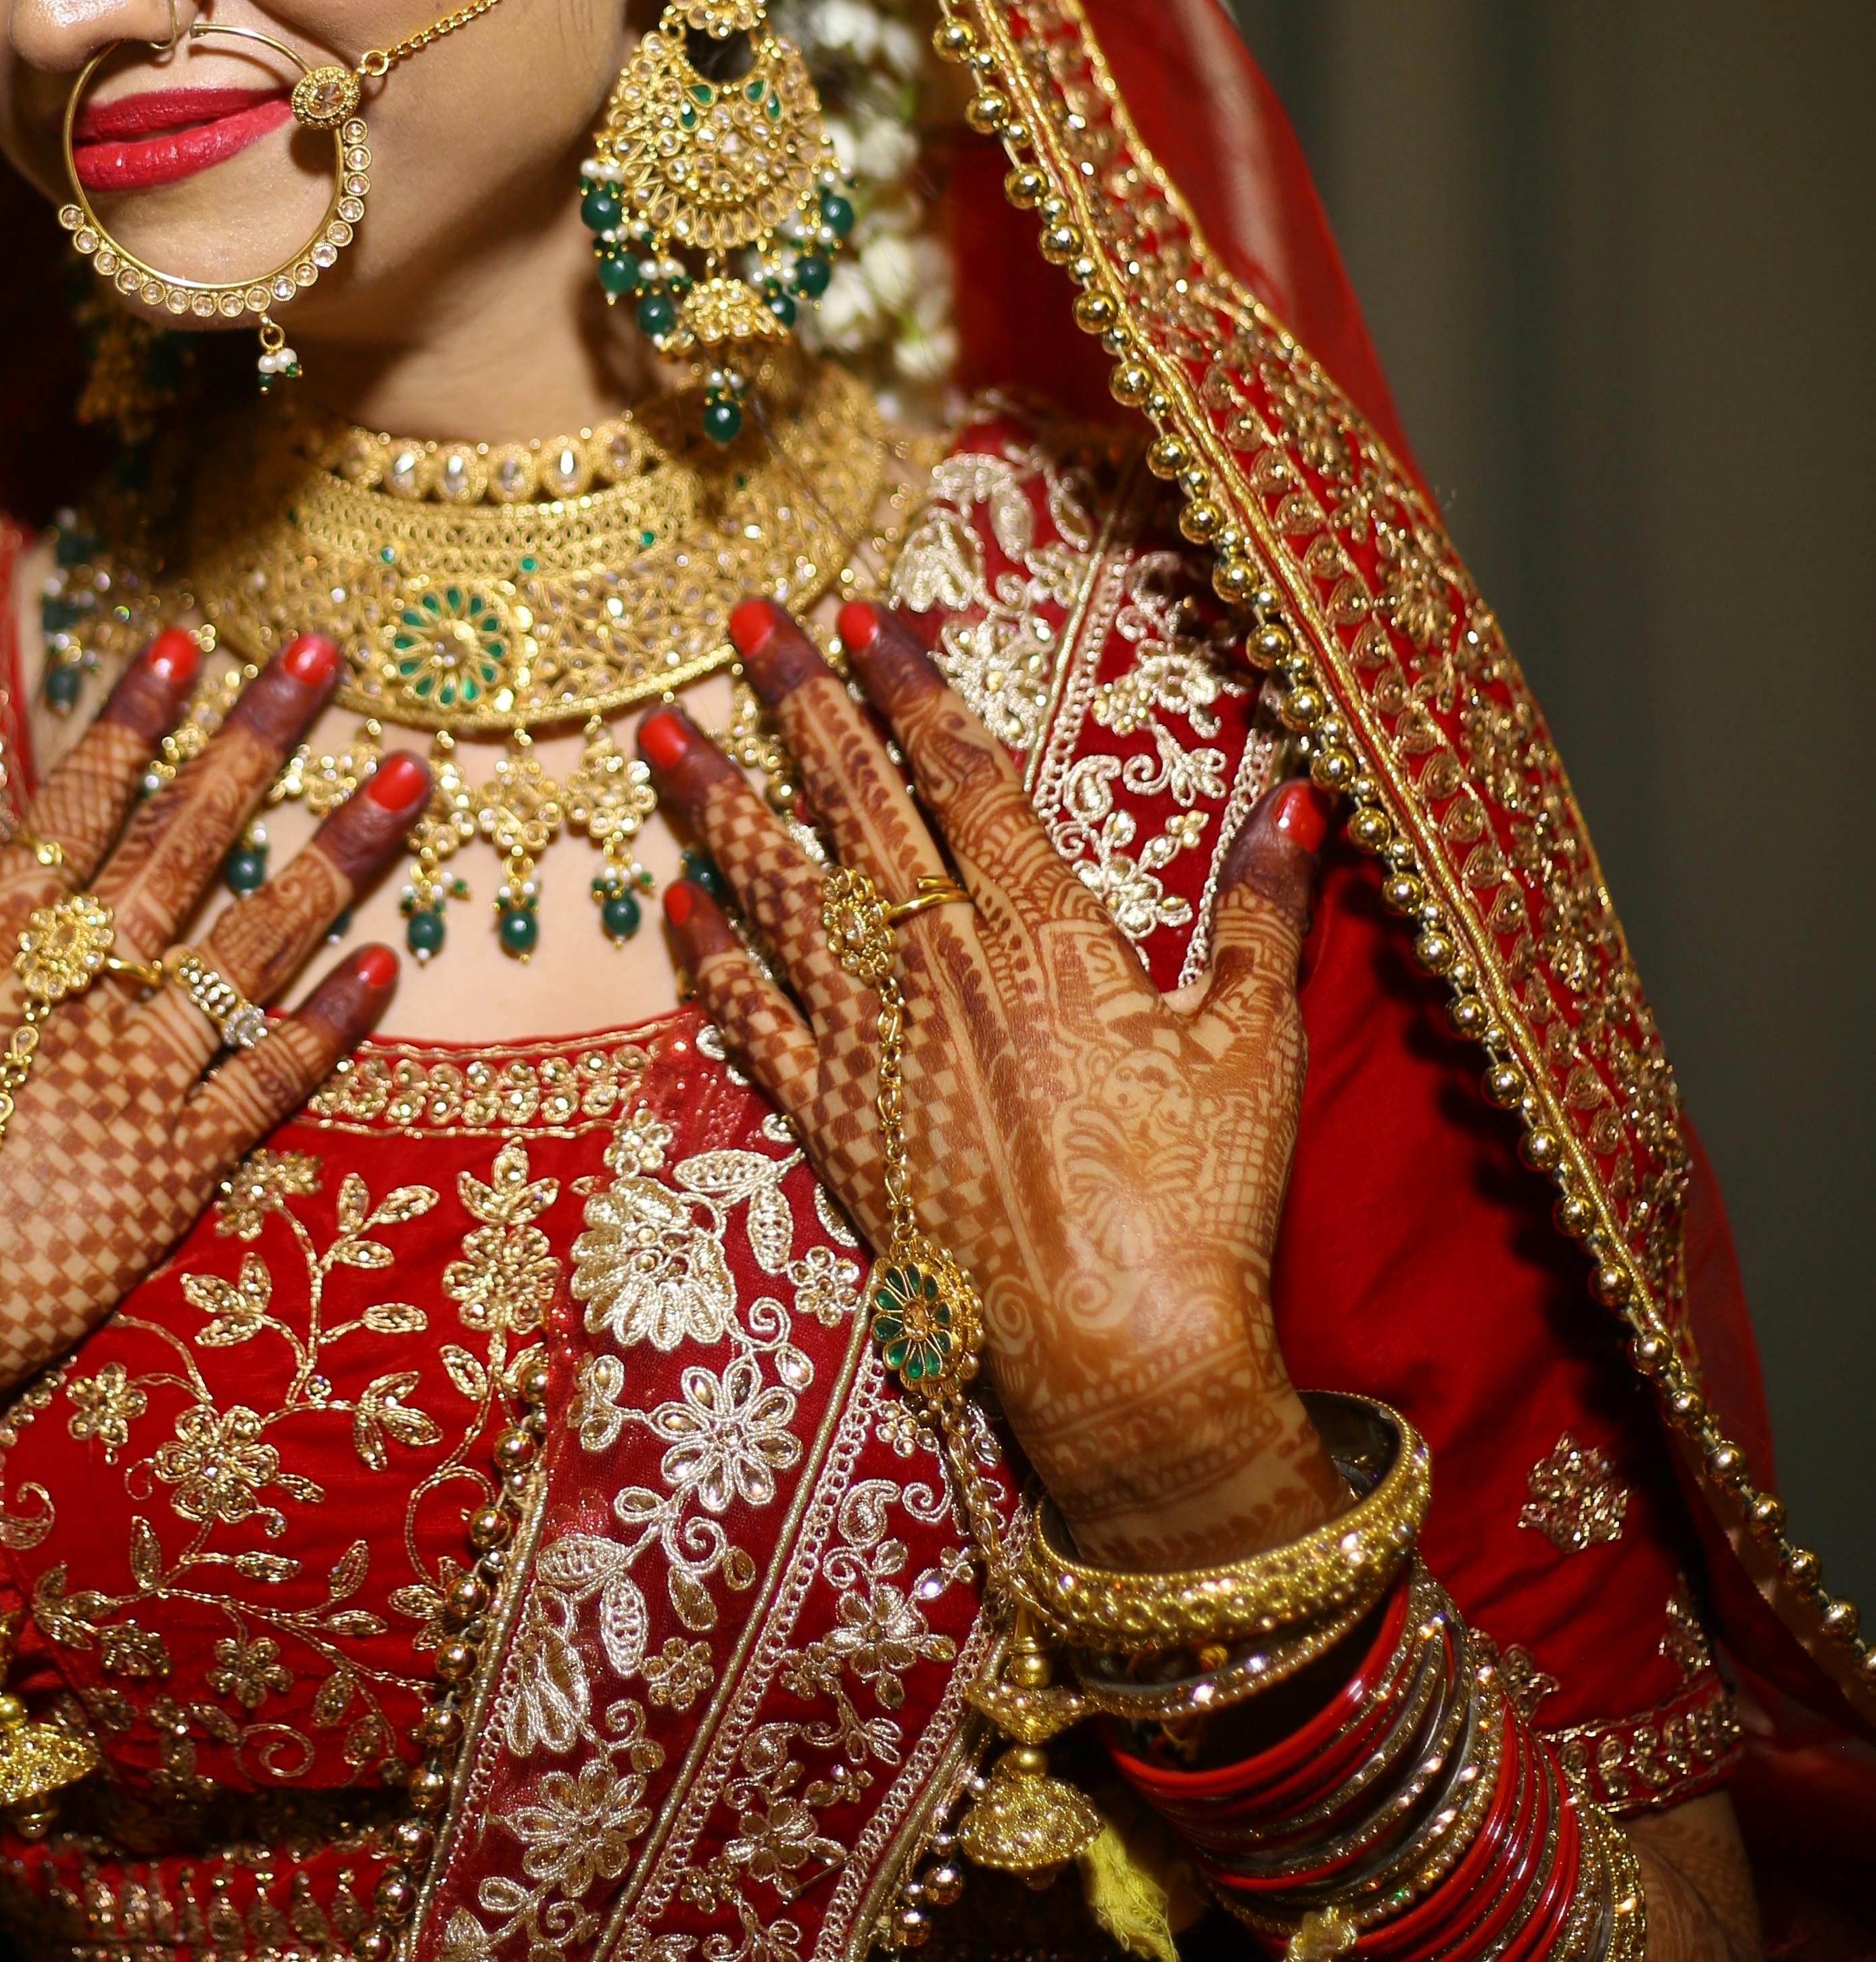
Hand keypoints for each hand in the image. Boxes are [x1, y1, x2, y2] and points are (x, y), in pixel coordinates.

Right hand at [0, 630, 423, 1465]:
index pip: (77, 804)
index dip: (135, 720)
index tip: (188, 644)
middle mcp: (72, 995)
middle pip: (185, 840)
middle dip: (257, 740)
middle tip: (326, 656)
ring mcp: (133, 1080)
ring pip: (258, 941)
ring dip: (337, 852)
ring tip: (406, 777)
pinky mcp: (174, 1173)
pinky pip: (276, 1078)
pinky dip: (335, 1019)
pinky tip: (387, 958)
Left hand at [641, 598, 1339, 1566]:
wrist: (1122, 1347)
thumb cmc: (1199, 1198)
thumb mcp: (1253, 1041)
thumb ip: (1263, 915)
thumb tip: (1299, 799)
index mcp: (1043, 934)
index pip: (963, 776)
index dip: (910, 688)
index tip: (861, 614)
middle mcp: (945, 969)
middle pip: (856, 807)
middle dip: (796, 703)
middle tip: (742, 618)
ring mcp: (881, 1049)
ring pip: (782, 899)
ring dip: (721, 811)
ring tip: (663, 737)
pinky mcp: (844, 1131)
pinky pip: (758, 1026)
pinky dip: (713, 963)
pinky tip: (676, 905)